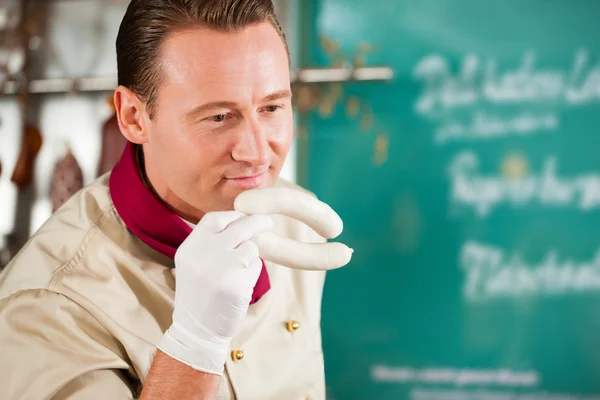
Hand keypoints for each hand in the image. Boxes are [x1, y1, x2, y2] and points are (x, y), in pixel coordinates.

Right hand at [158, 211, 272, 374]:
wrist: (196, 330)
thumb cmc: (199, 294)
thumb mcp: (193, 263)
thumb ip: (211, 242)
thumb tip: (243, 221)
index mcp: (190, 248)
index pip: (215, 219)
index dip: (233, 216)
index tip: (245, 217)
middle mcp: (203, 254)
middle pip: (240, 226)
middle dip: (258, 222)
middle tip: (268, 222)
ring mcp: (220, 268)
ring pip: (252, 247)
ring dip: (252, 256)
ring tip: (239, 273)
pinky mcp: (236, 285)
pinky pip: (256, 267)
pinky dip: (253, 274)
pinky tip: (240, 286)